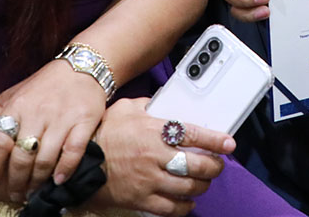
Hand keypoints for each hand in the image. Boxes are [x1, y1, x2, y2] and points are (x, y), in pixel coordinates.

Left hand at [0, 59, 107, 202]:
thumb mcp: (20, 90)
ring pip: (45, 158)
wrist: (84, 66)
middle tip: (17, 194)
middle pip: (21, 156)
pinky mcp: (84, 121)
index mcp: (18, 106)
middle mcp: (38, 112)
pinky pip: (73, 151)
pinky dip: (65, 169)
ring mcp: (62, 117)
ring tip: (35, 191)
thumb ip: (2, 109)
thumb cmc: (48, 83)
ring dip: (38, 180)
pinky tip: (59, 180)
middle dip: (17, 181)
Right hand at [86, 98, 232, 216]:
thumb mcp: (124, 109)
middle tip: (217, 164)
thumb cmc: (102, 135)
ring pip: (188, 188)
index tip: (229, 143)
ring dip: (202, 186)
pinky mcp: (141, 200)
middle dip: (214, 166)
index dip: (215, 140)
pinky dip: (184, 207)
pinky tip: (188, 201)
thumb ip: (147, 104)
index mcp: (154, 131)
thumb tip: (162, 101)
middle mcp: (155, 157)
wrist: (79, 165)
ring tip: (204, 181)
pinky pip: (171, 209)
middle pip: (197, 165)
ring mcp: (149, 181)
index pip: (193, 134)